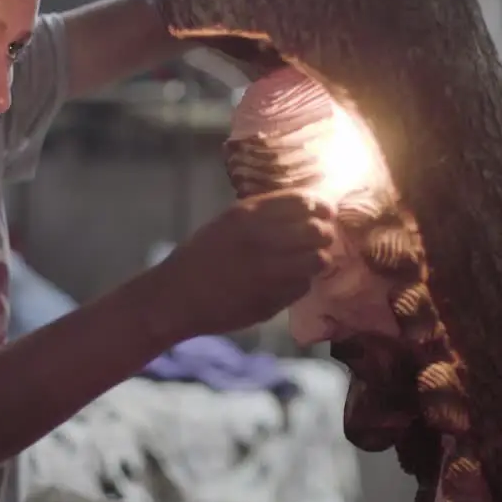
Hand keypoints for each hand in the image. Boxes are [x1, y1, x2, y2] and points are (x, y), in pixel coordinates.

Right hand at [151, 190, 336, 337]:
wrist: (176, 297)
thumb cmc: (201, 256)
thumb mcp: (228, 222)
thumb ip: (264, 215)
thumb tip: (307, 210)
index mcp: (248, 214)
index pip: (304, 201)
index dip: (320, 207)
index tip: (325, 213)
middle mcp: (262, 239)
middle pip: (318, 231)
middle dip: (323, 235)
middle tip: (320, 240)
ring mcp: (269, 271)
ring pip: (318, 260)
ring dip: (317, 261)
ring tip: (307, 264)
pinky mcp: (272, 299)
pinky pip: (302, 287)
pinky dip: (300, 284)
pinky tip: (285, 283)